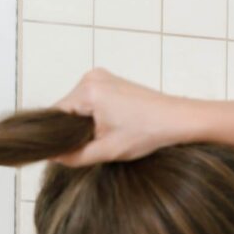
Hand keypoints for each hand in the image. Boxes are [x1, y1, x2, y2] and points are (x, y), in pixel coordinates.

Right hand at [51, 68, 193, 166]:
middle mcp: (91, 77)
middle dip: (70, 130)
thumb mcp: (106, 151)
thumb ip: (73, 156)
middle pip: (65, 109)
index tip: (67, 151)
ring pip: (76, 106)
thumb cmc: (147, 132)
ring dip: (82, 124)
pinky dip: (92, 115)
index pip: (54, 115)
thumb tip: (53, 157)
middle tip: (90, 145)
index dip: (56, 136)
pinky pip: (88, 100)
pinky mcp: (110, 81)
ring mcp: (101, 76)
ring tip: (102, 135)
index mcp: (88, 91)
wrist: (180, 119)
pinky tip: (108, 126)